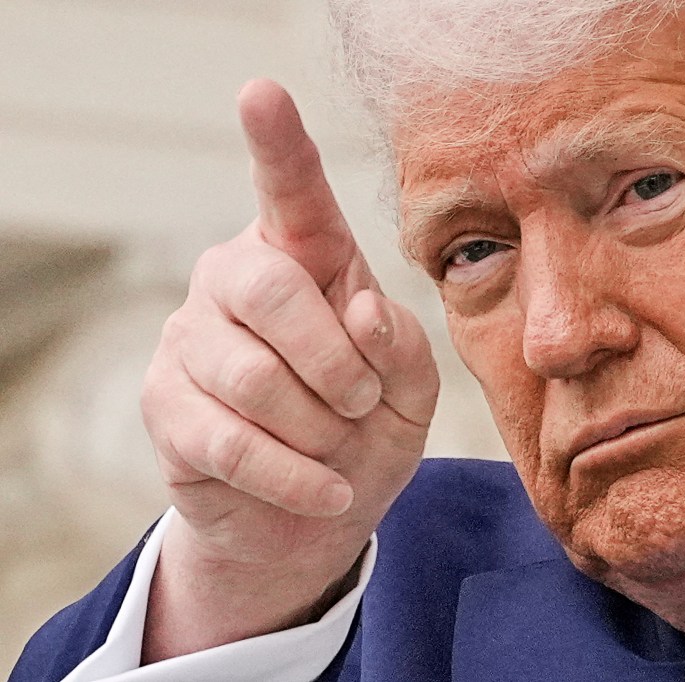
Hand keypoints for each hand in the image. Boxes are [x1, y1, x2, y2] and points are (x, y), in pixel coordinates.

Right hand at [139, 79, 437, 659]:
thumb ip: (399, 343)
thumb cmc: (370, 425)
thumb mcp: (410, 385)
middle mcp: (235, 279)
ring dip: (318, 426)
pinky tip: (328, 491)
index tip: (262, 92)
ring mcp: (188, 339)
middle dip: (335, 361)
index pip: (292, 193)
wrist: (322, 508)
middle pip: (271, 288)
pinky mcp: (164, 405)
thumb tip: (359, 310)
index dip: (279, 145)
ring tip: (338, 444)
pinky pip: (230, 441)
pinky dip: (295, 477)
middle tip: (363, 401)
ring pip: (251, 376)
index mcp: (305, 257)